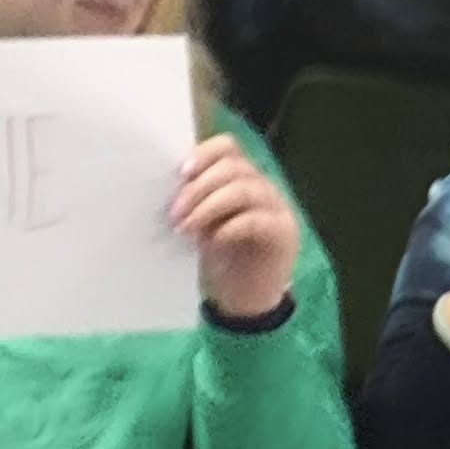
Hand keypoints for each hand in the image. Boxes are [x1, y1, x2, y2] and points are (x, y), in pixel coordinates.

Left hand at [172, 135, 298, 320]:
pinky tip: (212, 241)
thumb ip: (193, 202)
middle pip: (233, 166)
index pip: (227, 147)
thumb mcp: (201, 225)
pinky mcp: (283, 234)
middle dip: (199, 187)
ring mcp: (277, 209)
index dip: (204, 154)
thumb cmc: (220, 259)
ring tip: (186, 228)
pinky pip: (257, 220)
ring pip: (244, 189)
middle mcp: (262, 187)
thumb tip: (165, 188)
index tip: (180, 172)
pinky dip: (229, 227)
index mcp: (241, 178)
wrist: (246, 301)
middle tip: (175, 212)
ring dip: (208, 206)